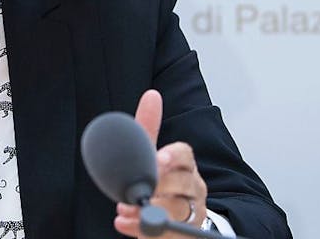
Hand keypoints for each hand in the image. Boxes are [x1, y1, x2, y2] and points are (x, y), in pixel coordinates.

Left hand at [112, 90, 207, 237]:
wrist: (173, 216)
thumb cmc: (164, 181)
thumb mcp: (154, 154)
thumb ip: (149, 127)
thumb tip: (152, 94)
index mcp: (185, 165)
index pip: (185, 155)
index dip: (172, 156)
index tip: (158, 159)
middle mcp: (194, 187)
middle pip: (184, 184)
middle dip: (160, 187)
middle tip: (139, 190)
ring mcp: (193, 211)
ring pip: (180, 210)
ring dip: (151, 211)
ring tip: (126, 209)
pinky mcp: (186, 231)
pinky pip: (171, 231)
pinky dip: (145, 230)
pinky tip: (126, 224)